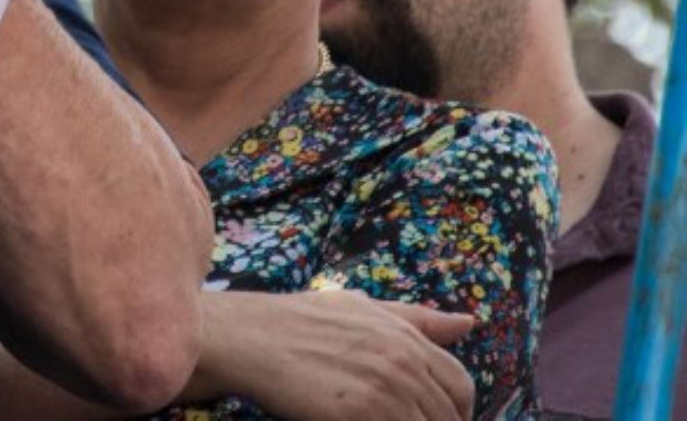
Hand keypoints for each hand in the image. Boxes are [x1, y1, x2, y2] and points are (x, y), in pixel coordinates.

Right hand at [195, 289, 474, 420]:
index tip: (429, 416)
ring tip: (374, 419)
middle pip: (446, 416)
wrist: (249, 337)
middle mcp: (402, 362)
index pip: (460, 386)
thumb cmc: (299, 321)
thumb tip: (469, 323)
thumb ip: (416, 318)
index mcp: (406, 337)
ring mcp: (383, 390)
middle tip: (394, 416)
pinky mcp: (359, 415)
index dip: (454, 410)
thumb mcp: (360, 307)